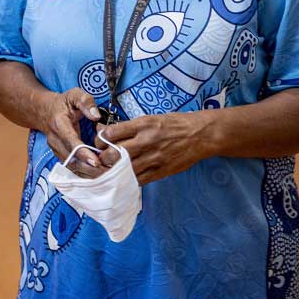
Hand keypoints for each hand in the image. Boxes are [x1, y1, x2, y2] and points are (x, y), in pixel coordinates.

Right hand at [40, 88, 103, 177]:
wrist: (44, 110)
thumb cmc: (63, 102)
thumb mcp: (74, 95)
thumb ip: (86, 102)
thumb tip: (96, 115)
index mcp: (59, 124)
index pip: (70, 141)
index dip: (83, 153)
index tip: (96, 162)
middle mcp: (54, 139)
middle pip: (71, 159)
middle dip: (89, 168)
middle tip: (108, 171)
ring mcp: (55, 149)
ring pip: (71, 166)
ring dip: (88, 172)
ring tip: (106, 174)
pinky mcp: (59, 155)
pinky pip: (71, 168)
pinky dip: (84, 172)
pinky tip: (98, 173)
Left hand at [96, 111, 210, 184]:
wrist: (199, 135)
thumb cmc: (173, 124)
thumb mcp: (150, 118)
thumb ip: (130, 127)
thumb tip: (107, 132)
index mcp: (142, 125)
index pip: (112, 133)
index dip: (100, 138)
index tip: (99, 141)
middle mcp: (146, 142)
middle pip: (114, 154)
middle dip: (103, 157)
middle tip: (100, 157)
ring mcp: (153, 159)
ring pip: (124, 170)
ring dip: (113, 171)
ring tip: (108, 170)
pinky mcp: (161, 172)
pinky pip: (139, 180)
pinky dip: (128, 180)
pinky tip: (123, 178)